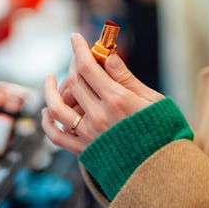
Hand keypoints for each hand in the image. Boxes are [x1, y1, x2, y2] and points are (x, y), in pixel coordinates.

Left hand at [42, 33, 162, 153]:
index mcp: (117, 100)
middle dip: (73, 65)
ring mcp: (89, 134)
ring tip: (49, 79)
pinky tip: (46, 111)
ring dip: (50, 90)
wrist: (161, 169)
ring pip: (57, 107)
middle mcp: (99, 116)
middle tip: (77, 58)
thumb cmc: (162, 131)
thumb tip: (108, 55)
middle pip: (74, 82)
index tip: (75, 38)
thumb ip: (126, 78)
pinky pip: (57, 136)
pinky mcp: (84, 151)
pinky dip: (48, 123)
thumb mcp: (152, 100)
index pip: (88, 67)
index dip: (78, 49)